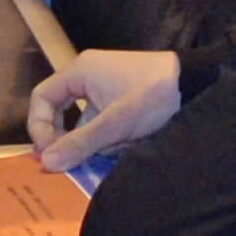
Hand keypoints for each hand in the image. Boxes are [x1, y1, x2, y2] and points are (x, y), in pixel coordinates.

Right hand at [29, 49, 182, 167]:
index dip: (40, 127)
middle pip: (62, 114)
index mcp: (79, 72)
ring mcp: (105, 89)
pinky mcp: (121, 101)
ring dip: (99, 142)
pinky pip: (105, 124)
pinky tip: (130, 143)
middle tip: (80, 160)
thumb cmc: (153, 96)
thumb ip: (80, 143)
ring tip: (121, 145)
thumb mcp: (115, 123)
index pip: (41, 98)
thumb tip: (46, 163)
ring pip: (87, 125)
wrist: (196, 85)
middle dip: (74, 139)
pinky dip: (112, 138)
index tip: (50, 152)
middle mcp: (87, 77)